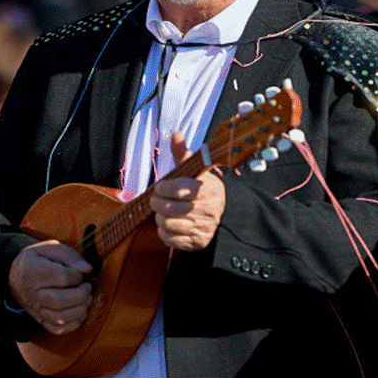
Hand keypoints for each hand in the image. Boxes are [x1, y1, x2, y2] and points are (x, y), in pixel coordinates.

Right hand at [8, 240, 92, 334]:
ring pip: (59, 318)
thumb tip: (88, 269)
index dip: (78, 276)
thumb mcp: (50, 248)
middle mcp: (32, 293)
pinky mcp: (39, 319)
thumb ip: (70, 256)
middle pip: (60, 301)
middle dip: (81, 295)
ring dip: (79, 310)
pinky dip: (72, 325)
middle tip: (88, 287)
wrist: (15, 275)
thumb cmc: (37, 259)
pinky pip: (56, 329)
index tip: (80, 273)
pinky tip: (81, 313)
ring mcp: (35, 309)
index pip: (62, 277)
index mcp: (33, 271)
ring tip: (87, 299)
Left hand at [150, 131, 224, 251]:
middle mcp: (208, 210)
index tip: (160, 186)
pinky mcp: (197, 242)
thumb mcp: (197, 171)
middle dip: (157, 203)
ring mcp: (203, 228)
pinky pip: (171, 239)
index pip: (181, 189)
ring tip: (161, 211)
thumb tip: (175, 134)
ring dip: (159, 217)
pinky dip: (164, 231)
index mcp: (209, 189)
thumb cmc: (203, 190)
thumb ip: (184, 154)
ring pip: (169, 223)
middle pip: (171, 208)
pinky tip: (167, 224)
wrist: (223, 216)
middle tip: (155, 199)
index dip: (165, 188)